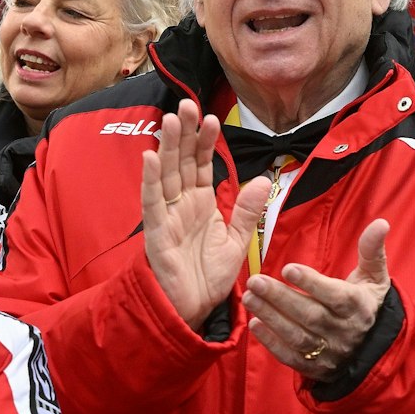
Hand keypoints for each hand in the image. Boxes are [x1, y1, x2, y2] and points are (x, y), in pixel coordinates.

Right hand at [141, 100, 272, 325]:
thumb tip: (263, 180)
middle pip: (182, 162)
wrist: (191, 310)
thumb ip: (248, 211)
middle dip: (185, 134)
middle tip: (187, 103)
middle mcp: (182, 205)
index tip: (211, 118)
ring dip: (168, 146)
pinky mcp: (156, 232)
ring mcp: (167, 216)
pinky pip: (152, 202)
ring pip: (166, 174)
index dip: (205, 142)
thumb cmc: (208, 277)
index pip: (202, 165)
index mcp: (201, 204)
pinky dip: (151, 179)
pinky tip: (151, 156)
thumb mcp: (237, 241)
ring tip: (173, 118)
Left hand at [245, 217, 392, 381]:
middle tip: (256, 280)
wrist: (374, 349)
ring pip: (298, 336)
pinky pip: (291, 357)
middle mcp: (344, 331)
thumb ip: (371, 250)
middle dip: (281, 298)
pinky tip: (254, 324)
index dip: (312, 283)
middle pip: (311, 315)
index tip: (288, 268)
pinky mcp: (316, 367)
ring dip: (271, 317)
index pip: (335, 295)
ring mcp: (330, 351)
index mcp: (358, 307)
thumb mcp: (374, 277)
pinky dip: (272, 343)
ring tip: (250, 298)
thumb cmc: (367, 303)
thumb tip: (380, 222)